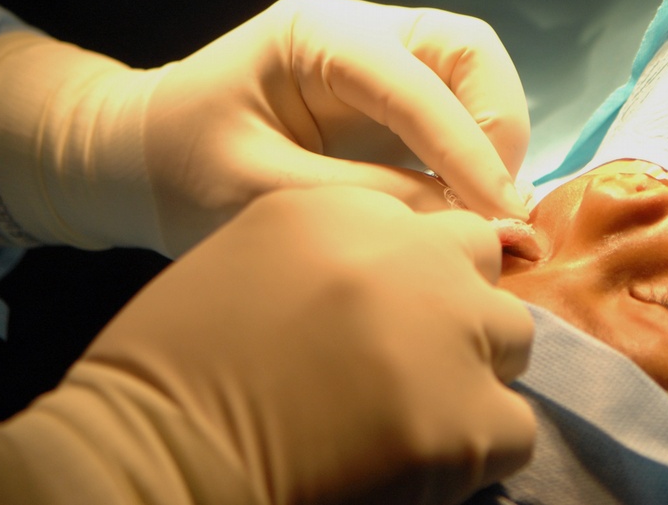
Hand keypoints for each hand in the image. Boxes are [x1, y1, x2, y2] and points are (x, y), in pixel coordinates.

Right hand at [0, 189, 535, 504]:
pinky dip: (479, 450)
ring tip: (417, 412)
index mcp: (344, 206)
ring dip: (477, 372)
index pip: (433, 218)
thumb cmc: (179, 360)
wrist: (152, 447)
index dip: (426, 268)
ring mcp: (441, 330)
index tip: (404, 311)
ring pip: (515, 337)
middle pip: (484, 263)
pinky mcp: (460, 419)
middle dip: (462, 308)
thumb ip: (338, 247)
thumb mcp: (256, 255)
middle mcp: (405, 251)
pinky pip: (514, 428)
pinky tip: (421, 462)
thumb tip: (408, 273)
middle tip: (411, 363)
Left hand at [144, 0, 531, 251]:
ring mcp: (377, 60)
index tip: (502, 217)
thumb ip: (363, 200)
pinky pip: (452, 109)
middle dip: (495, 123)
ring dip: (492, 138)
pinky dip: (472, 154)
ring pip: (470, 73)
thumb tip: (465, 223)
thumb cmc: (177, 167)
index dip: (466, 147)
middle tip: (496, 208)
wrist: (134, 161)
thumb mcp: (257, 193)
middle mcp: (358, 32)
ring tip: (487, 215)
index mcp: (316, 34)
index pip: (415, 80)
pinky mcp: (385, 99)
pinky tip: (468, 210)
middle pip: (464, 49)